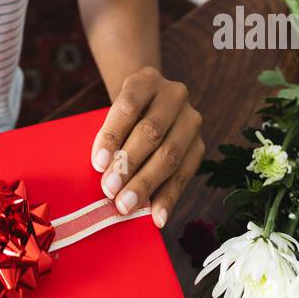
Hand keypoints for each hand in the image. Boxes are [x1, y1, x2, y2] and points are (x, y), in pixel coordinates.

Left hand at [90, 66, 204, 229]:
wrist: (152, 103)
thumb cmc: (125, 114)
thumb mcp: (115, 112)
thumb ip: (110, 136)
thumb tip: (104, 171)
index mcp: (146, 80)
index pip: (129, 106)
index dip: (113, 135)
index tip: (98, 163)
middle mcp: (174, 95)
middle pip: (151, 132)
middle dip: (129, 164)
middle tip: (109, 190)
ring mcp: (191, 119)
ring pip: (170, 155)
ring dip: (146, 184)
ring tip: (126, 205)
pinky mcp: (200, 145)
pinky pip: (185, 175)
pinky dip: (169, 198)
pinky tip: (158, 217)